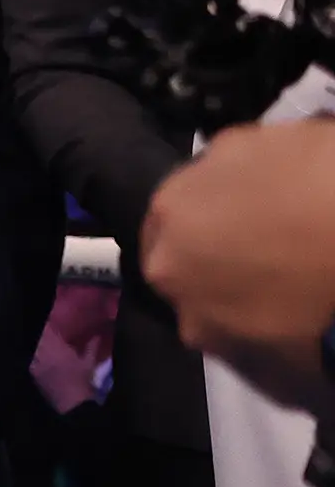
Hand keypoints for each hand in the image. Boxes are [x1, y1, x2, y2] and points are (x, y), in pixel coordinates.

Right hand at [144, 120, 334, 409]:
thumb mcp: (282, 356)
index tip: (256, 304)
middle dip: (216, 246)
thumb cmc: (319, 300)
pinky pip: (254, 161)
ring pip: (214, 192)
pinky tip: (314, 191)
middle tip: (274, 259)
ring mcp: (207, 166)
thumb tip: (225, 337)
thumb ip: (238, 346)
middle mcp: (168, 212)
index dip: (214, 300)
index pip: (178, 294)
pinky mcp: (247, 131)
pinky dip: (275, 175)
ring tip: (298, 221)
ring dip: (241, 206)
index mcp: (166, 271)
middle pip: (183, 233)